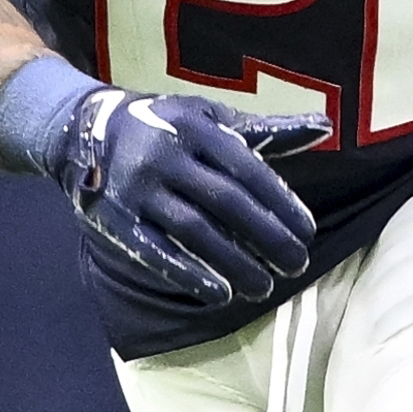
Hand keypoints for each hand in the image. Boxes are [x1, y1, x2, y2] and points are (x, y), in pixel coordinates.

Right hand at [47, 88, 331, 308]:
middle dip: (266, 237)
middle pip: (225, 202)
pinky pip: (155, 252)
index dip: (280, 203)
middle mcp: (166, 155)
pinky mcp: (116, 219)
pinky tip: (219, 294)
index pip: (247, 169)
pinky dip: (187, 274)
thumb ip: (267, 131)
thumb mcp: (212, 117)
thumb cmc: (168, 125)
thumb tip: (325, 127)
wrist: (87, 129)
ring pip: (194, 231)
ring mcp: (139, 189)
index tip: (307, 232)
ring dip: (233, 262)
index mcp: (196, 126)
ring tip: (264, 287)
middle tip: (297, 265)